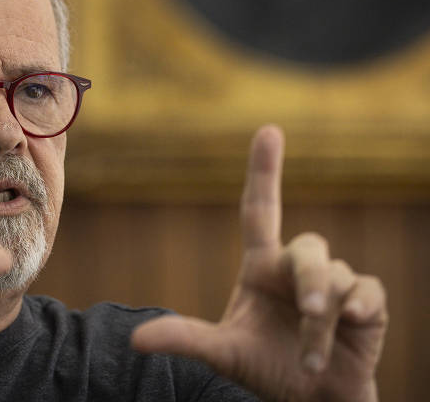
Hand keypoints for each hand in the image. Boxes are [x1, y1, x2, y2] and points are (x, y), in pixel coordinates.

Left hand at [131, 126, 387, 401]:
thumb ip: (185, 339)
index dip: (264, 170)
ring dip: (323, 318)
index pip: (261, 210)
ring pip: (334, 278)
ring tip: (311, 357)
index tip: (268, 129)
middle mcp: (295, 268)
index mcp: (261, 267)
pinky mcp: (366, 305)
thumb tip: (136, 339)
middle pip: (308, 246)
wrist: (309, 400)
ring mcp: (333, 284)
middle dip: (309, 279)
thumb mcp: (223, 352)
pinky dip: (359, 307)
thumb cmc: (264, 367)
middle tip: (307, 310)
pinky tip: (353, 323)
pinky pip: (367, 291)